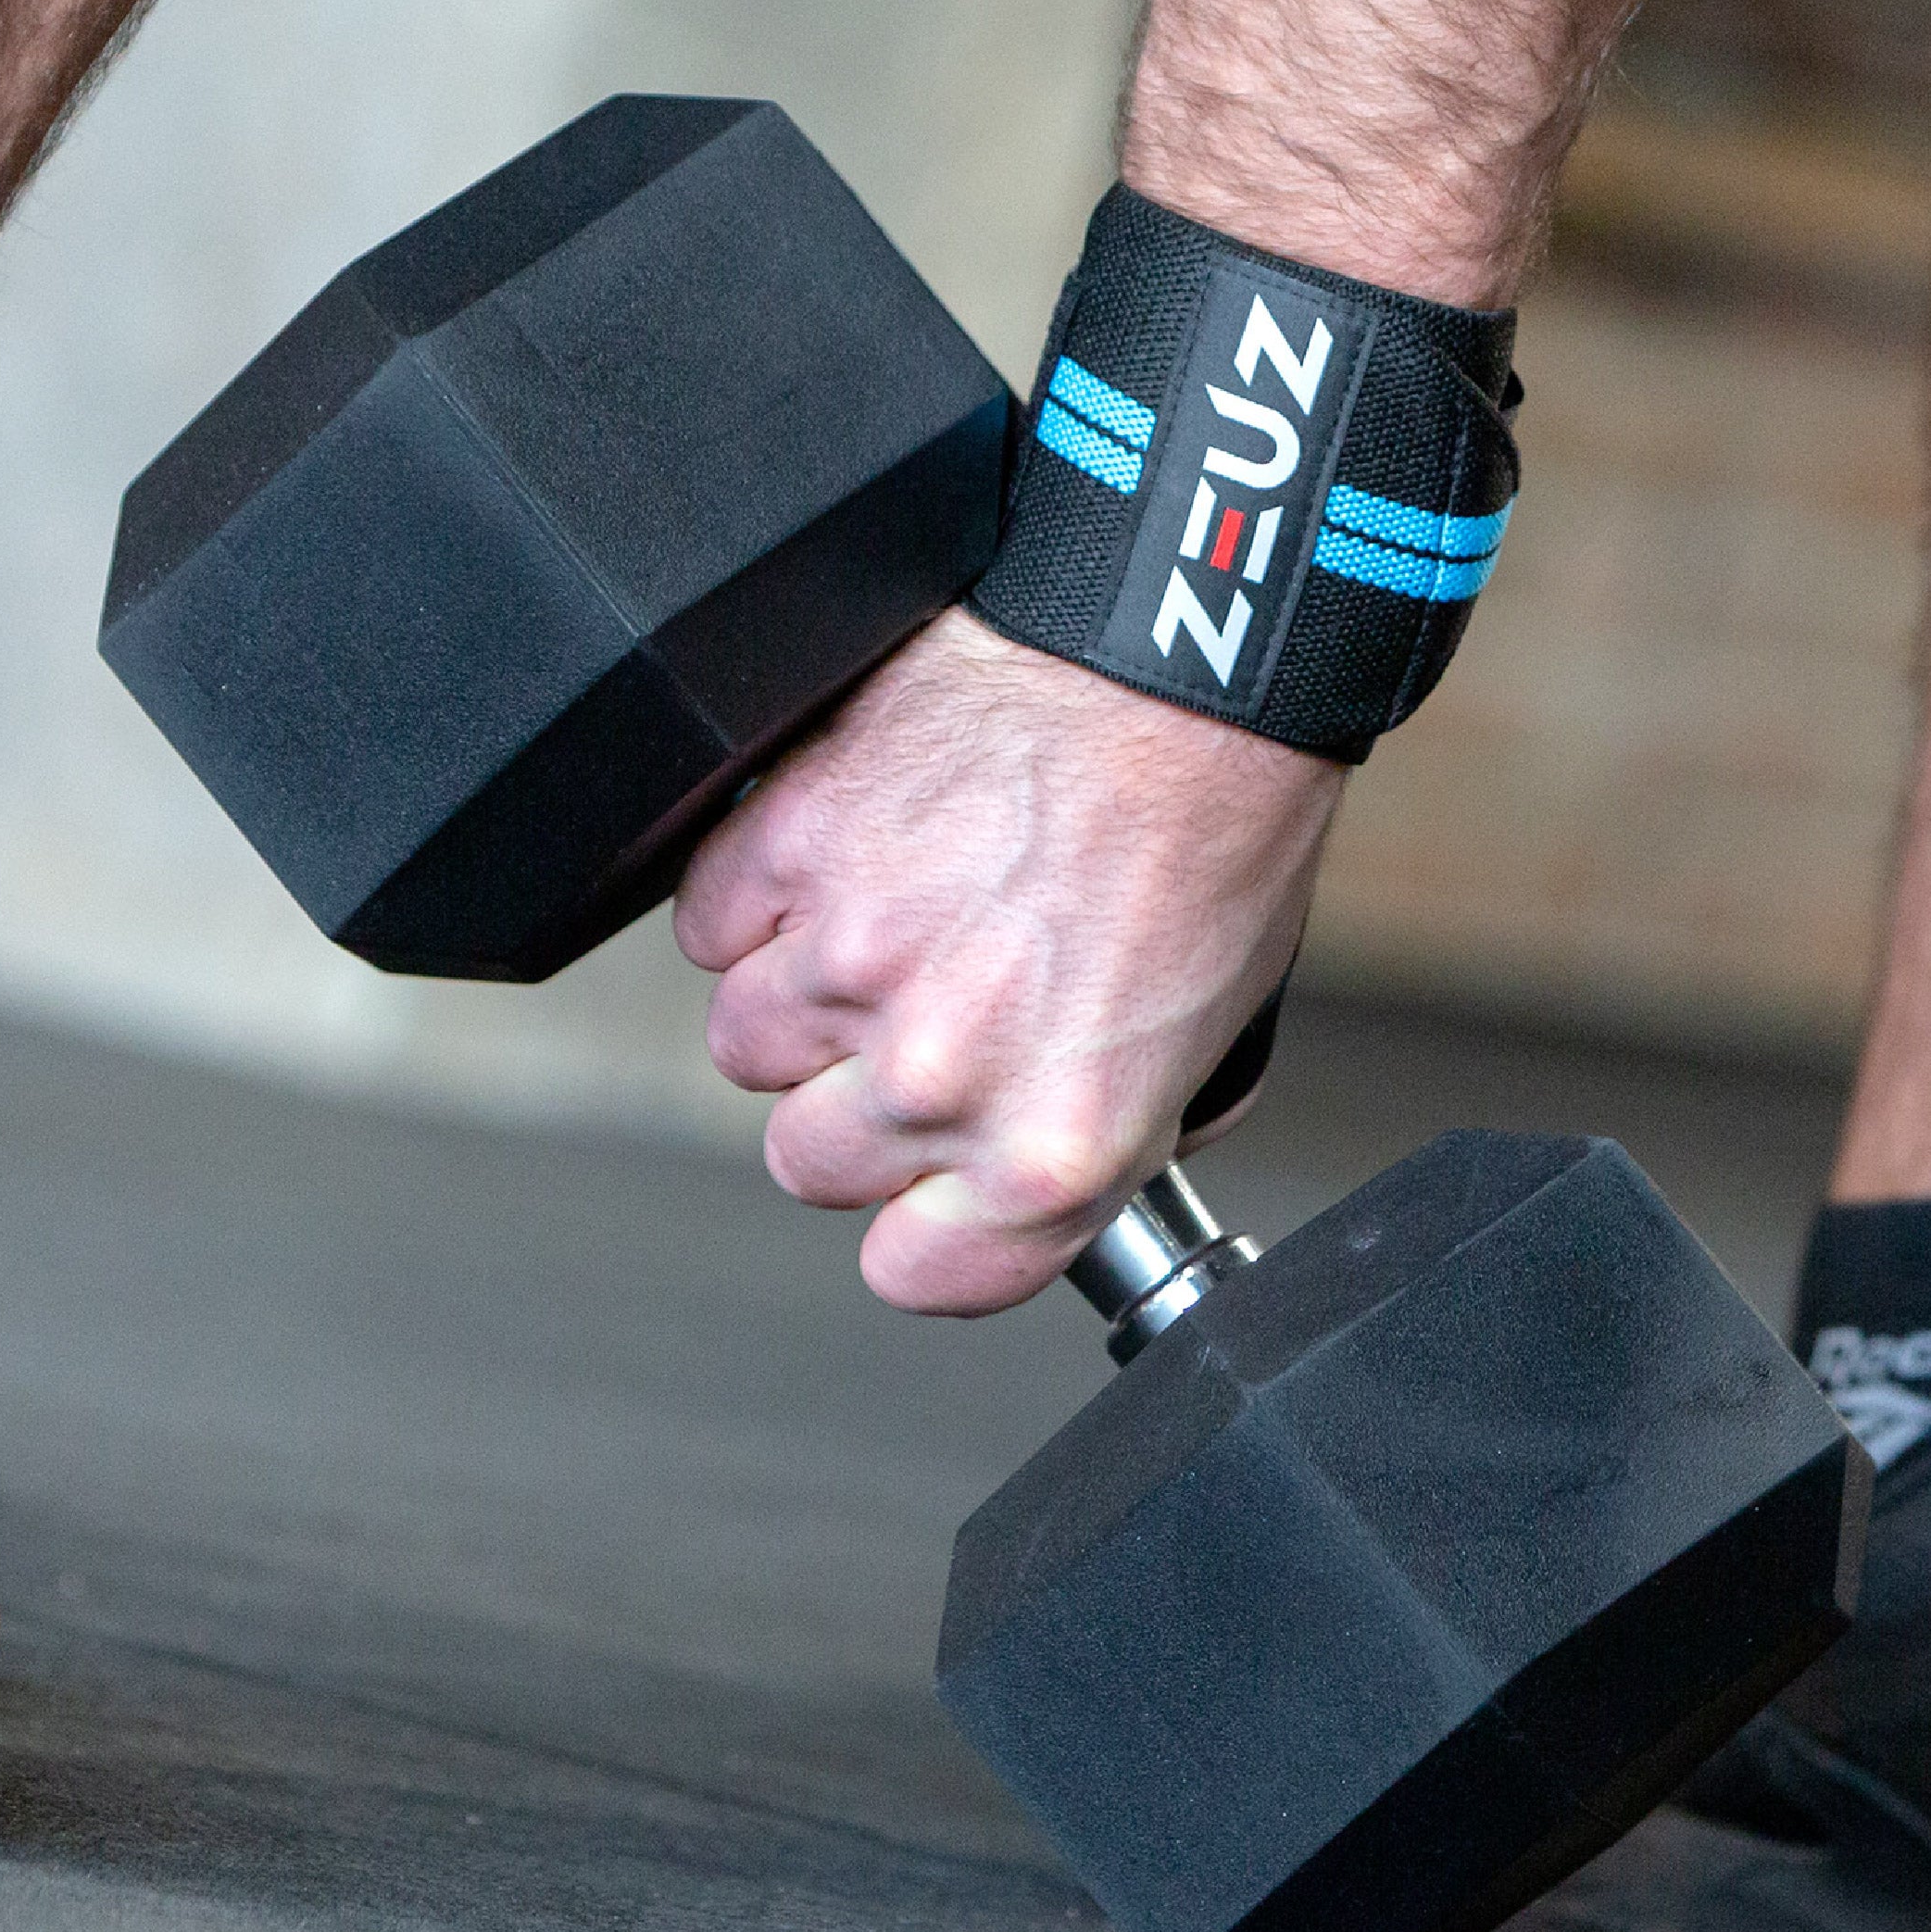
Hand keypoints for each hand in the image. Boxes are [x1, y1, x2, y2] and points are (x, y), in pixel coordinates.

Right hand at [674, 609, 1342, 1313]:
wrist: (1187, 658)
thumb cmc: (1218, 824)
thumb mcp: (1206, 1033)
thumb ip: (1101, 1135)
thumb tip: (1032, 1177)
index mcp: (1051, 1146)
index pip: (911, 1273)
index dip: (919, 1223)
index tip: (928, 1185)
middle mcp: (940, 1071)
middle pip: (812, 1163)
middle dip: (858, 1101)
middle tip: (927, 1017)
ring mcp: (851, 956)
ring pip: (748, 1045)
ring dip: (805, 995)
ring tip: (899, 916)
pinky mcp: (790, 842)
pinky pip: (713, 925)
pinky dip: (761, 896)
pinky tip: (856, 853)